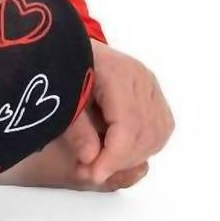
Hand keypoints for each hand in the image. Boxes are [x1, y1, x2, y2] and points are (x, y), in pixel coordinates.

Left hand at [61, 40, 174, 186]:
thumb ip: (75, 129)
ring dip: (132, 157)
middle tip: (90, 173)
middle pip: (146, 133)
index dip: (113, 157)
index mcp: (118, 74)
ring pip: (158, 133)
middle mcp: (142, 79)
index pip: (128, 125)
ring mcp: (151, 85)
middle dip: (120, 160)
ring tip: (101, 164)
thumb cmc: (62, 67)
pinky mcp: (153, 93)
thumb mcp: (59, 98)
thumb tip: (92, 159)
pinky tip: (118, 153)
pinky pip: (160, 128)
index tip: (93, 175)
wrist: (70, 45)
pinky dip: (143, 146)